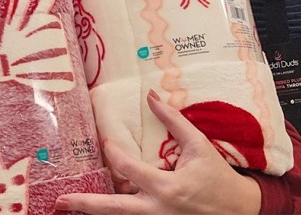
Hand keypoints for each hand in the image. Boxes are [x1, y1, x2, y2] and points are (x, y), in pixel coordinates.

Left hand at [55, 90, 261, 214]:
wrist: (240, 210)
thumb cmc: (218, 177)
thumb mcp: (199, 146)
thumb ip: (174, 121)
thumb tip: (151, 96)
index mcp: (168, 188)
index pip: (130, 169)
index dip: (113, 153)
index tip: (104, 142)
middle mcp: (158, 210)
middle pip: (114, 209)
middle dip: (86, 204)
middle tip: (60, 201)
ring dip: (94, 211)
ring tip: (67, 204)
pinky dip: (114, 212)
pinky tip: (95, 206)